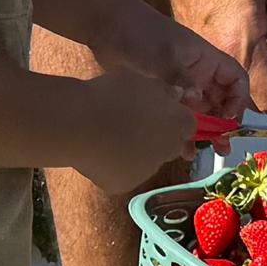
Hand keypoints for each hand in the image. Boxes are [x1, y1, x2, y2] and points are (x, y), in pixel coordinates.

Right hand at [71, 68, 202, 190]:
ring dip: (137, 153)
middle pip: (170, 145)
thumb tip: (177, 97)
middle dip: (158, 138)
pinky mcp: (126, 185)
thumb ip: (163, 90)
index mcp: (178, 122)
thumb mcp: (141, 80)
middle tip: (131, 124)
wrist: (79, 123)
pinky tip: (99, 153)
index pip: (187, 125)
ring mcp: (148, 170)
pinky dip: (116, 167)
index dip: (172, 118)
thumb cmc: (111, 94)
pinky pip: (125, 175)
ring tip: (110, 137)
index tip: (155, 112)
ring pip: (147, 162)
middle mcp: (170, 149)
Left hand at [123, 11, 247, 144]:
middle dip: (224, 124)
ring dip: (206, 132)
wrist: (107, 27)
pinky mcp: (162, 96)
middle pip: (221, 101)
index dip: (239, 100)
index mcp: (205, 60)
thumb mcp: (162, 56)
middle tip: (223, 147)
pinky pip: (179, 116)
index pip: (236, 80)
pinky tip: (181, 150)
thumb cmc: (141, 34)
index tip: (229, 119)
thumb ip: (180, 78)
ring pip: (201, 112)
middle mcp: (198, 75)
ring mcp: (180, 86)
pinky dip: (182, 131)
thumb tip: (196, 100)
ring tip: (207, 152)